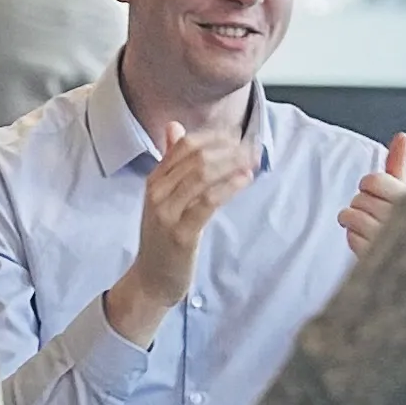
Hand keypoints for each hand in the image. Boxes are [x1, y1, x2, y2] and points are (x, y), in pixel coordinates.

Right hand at [105, 121, 255, 345]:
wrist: (152, 278)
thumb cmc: (163, 237)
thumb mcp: (163, 196)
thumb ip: (170, 162)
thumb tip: (174, 127)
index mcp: (154, 181)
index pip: (184, 145)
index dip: (215, 136)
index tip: (238, 135)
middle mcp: (156, 192)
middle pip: (196, 157)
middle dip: (229, 148)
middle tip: (252, 147)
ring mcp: (166, 213)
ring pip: (202, 175)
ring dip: (233, 164)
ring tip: (253, 161)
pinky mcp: (180, 232)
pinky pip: (207, 201)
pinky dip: (229, 187)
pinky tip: (245, 180)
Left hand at [339, 133, 405, 255]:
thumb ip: (398, 164)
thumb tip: (402, 136)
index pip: (373, 180)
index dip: (370, 185)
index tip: (380, 193)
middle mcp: (405, 217)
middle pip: (359, 198)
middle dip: (363, 204)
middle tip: (379, 213)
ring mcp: (391, 238)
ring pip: (350, 216)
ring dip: (355, 221)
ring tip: (373, 227)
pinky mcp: (377, 256)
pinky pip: (350, 237)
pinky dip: (355, 237)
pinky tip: (371, 242)